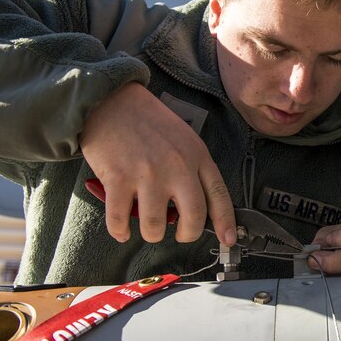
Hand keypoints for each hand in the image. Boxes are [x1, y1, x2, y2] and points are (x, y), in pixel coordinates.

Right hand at [79, 82, 236, 245]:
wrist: (111, 101)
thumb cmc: (148, 122)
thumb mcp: (184, 140)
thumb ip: (192, 170)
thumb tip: (195, 210)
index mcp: (197, 156)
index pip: (219, 194)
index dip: (225, 221)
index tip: (228, 239)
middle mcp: (177, 166)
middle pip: (193, 217)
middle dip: (187, 235)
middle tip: (178, 234)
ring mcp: (148, 174)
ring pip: (156, 225)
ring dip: (151, 233)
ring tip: (147, 226)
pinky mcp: (118, 179)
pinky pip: (120, 220)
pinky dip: (120, 231)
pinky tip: (121, 230)